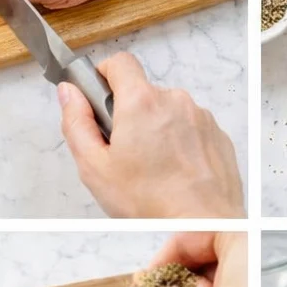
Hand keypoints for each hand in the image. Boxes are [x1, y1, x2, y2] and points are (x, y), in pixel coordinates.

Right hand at [58, 52, 244, 217]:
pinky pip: (191, 129)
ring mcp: (200, 117)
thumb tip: (69, 93)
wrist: (203, 224)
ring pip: (168, 113)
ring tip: (153, 170)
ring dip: (157, 131)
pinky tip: (174, 173)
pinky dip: (181, 145)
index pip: (119, 62)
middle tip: (124, 153)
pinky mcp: (217, 135)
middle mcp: (175, 101)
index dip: (104, 76)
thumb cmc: (151, 203)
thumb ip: (76, 123)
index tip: (100, 98)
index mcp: (141, 102)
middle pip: (143, 93)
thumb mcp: (95, 167)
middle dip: (130, 115)